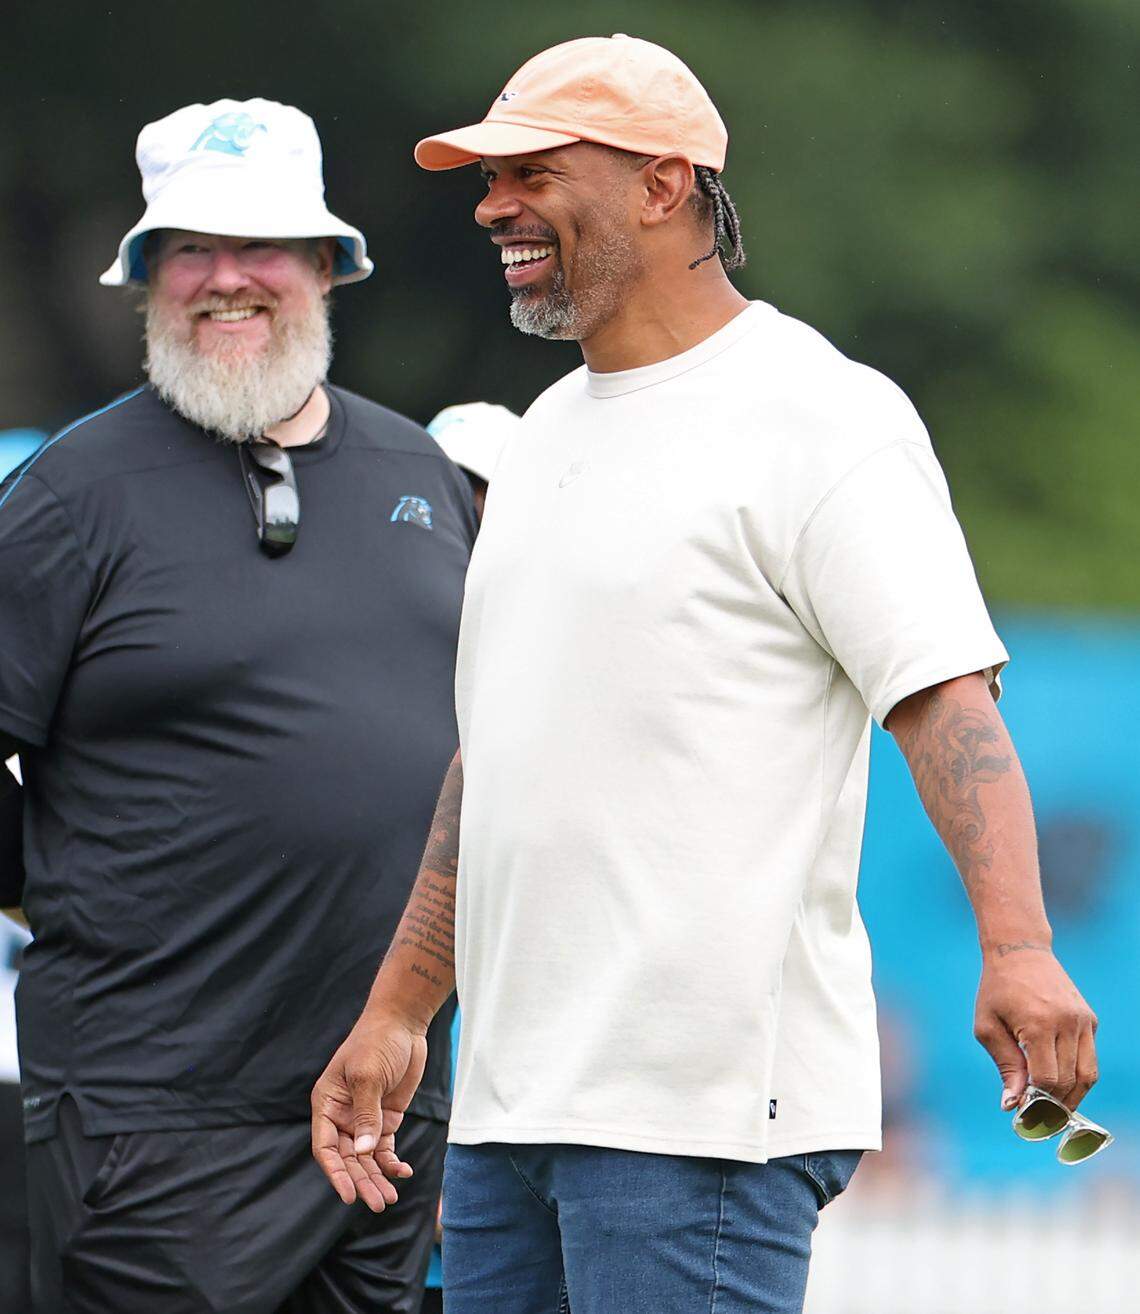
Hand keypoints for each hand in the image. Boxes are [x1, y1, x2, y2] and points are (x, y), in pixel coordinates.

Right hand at [311, 1010, 427, 1210]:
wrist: (402, 1024)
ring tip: (388, 1200)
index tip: (349, 1195)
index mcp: (326, 1104)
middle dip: (361, 1182)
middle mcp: (342, 1116)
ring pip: (366, 1159)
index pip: (324, 1148)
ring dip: (376, 1178)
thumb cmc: (376, 1042)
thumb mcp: (368, 1075)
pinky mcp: (385, 1118)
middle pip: (347, 1159)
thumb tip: (363, 1152)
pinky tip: (403, 1172)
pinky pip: (384, 1148)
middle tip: (377, 1204)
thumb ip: (366, 1113)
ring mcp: (364, 1119)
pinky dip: (392, 1162)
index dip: (335, 1173)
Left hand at [973, 946, 1097, 1112]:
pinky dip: (1078, 1077)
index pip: (1047, 1079)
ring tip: (1051, 1108)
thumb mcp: (987, 1026)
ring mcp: (1083, 1021)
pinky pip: (1089, 1058)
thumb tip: (1012, 1105)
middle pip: (1070, 1082)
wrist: (1020, 951)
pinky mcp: (1090, 1020)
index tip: (1023, 1114)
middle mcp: (1068, 1022)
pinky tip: (1059, 1084)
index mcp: (1039, 1023)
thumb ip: (1005, 1066)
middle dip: (1054, 1106)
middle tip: (1037, 1119)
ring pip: (1088, 1075)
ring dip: (1072, 1097)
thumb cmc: (997, 990)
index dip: (1037, 1102)